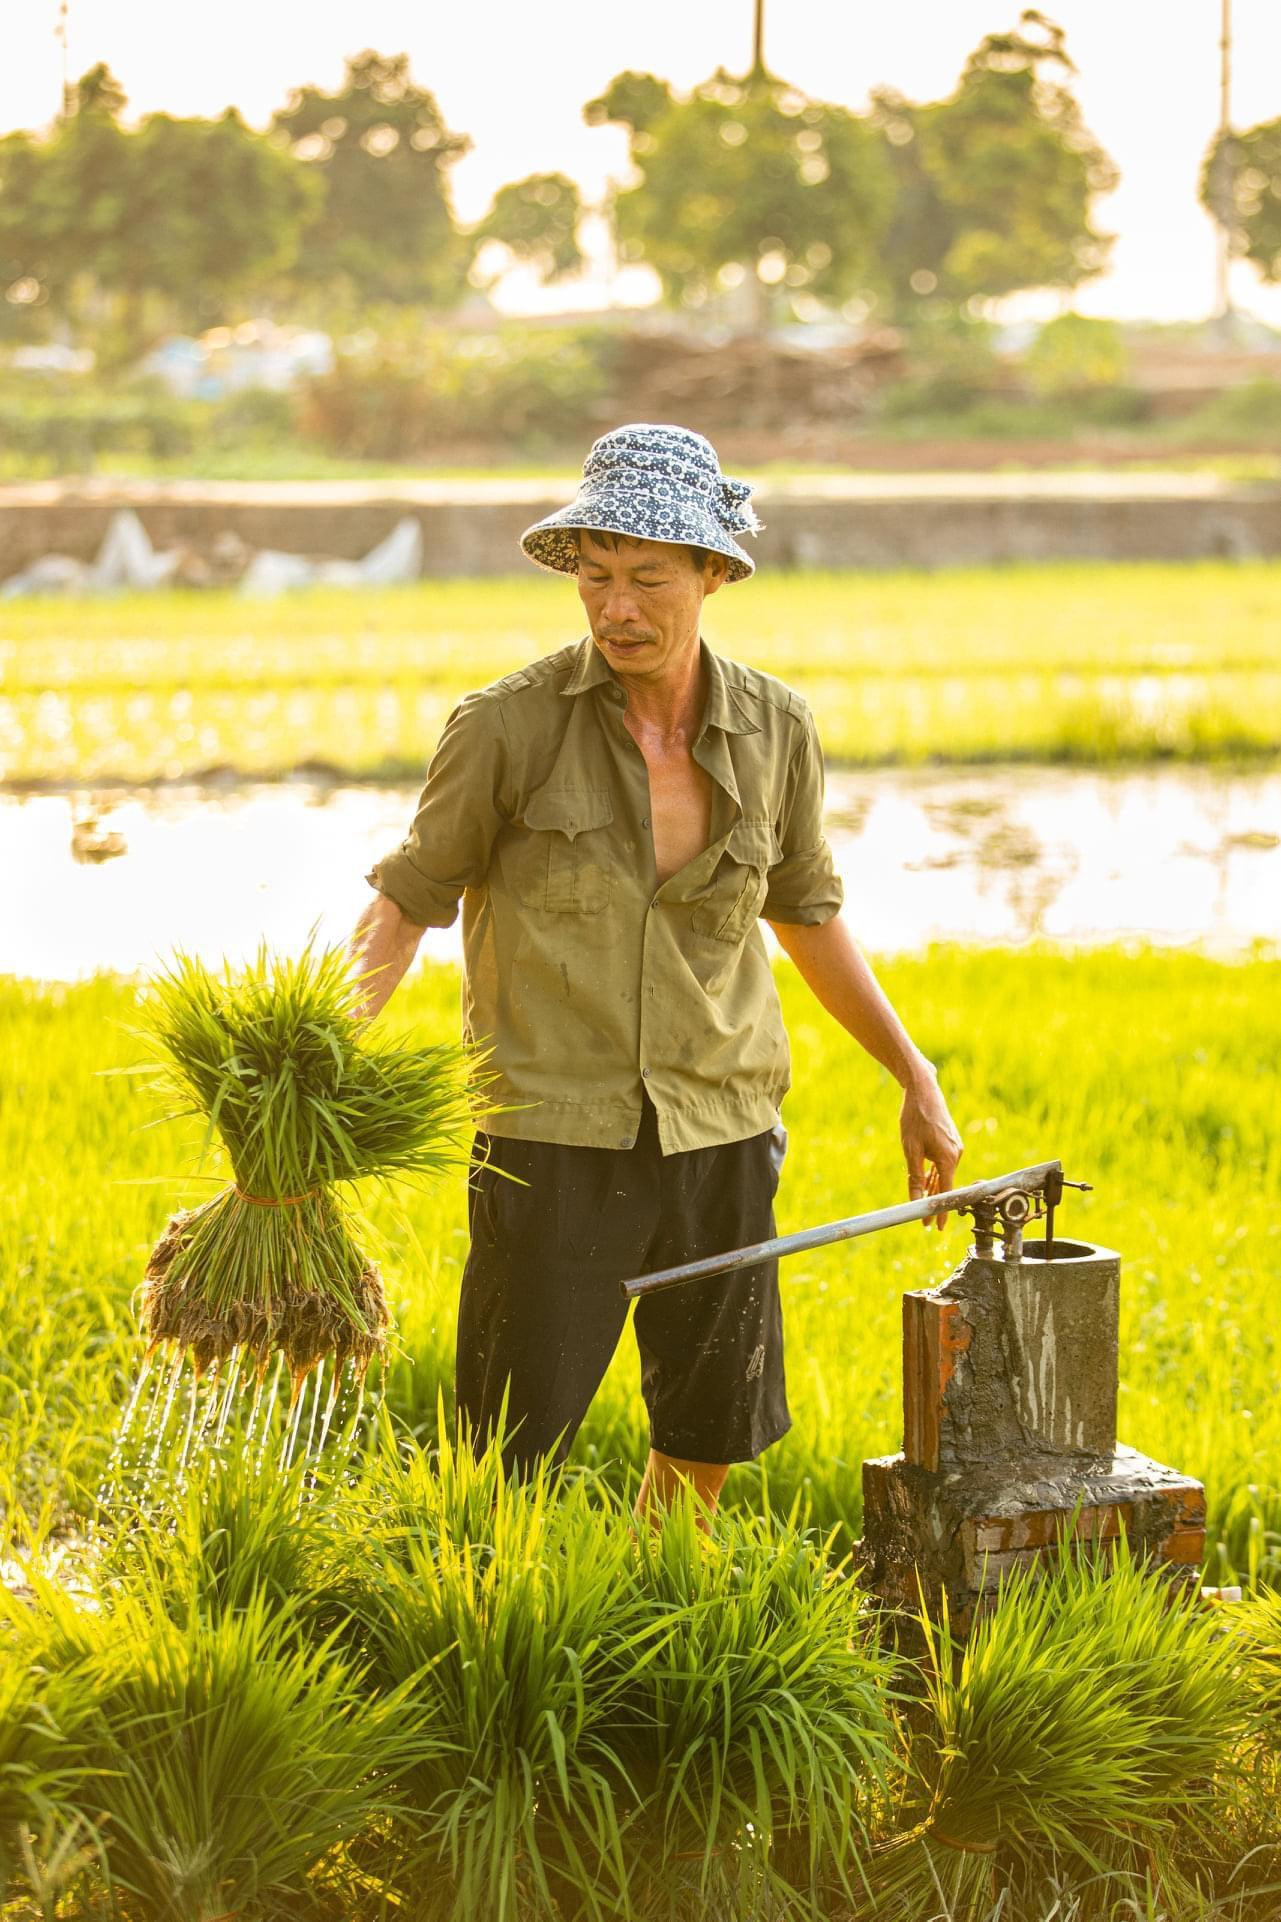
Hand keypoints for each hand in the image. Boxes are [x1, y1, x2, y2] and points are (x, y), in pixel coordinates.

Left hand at [900, 1068, 963, 1230]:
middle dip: (935, 1202)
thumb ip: (914, 1177)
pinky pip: (943, 1164)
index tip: (936, 1227)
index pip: (946, 1192)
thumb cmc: (915, 1118)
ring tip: (923, 1204)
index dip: (940, 1211)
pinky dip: (934, 1174)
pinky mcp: (950, 1142)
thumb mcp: (910, 1150)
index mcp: (949, 1158)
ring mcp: (955, 1147)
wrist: (923, 1089)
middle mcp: (956, 1154)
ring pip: (943, 1174)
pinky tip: (926, 1182)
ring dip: (933, 1187)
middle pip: (945, 1184)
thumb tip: (915, 1200)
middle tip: (925, 1222)